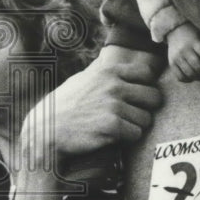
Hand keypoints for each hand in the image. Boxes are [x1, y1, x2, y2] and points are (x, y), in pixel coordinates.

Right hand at [22, 46, 163, 164]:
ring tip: (118, 128)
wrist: (46, 130)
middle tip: (132, 116)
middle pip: (154, 97)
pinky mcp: (112, 125)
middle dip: (146, 109)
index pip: (147, 75)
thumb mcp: (82, 79)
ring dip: (135, 126)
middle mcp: (114, 85)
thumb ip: (101, 71)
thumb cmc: (65, 105)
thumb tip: (111, 60)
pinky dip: (128, 139)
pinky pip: (136, 134)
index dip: (145, 88)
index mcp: (109, 72)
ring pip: (146, 119)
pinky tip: (113, 136)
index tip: (137, 98)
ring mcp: (114, 105)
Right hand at [168, 23, 199, 81]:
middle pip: (197, 66)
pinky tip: (192, 77)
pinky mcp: (171, 63)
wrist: (175, 31)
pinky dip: (187, 80)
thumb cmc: (194, 36)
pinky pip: (180, 76)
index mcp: (196, 41)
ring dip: (198, 78)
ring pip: (189, 73)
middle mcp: (185, 49)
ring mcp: (177, 57)